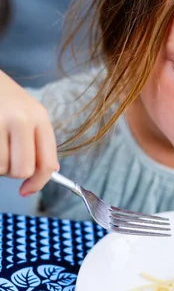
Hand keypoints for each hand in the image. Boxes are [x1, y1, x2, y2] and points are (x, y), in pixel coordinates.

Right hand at [0, 71, 58, 195]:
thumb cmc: (4, 99)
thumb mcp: (29, 114)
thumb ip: (41, 142)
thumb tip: (51, 170)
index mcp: (40, 117)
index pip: (47, 163)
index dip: (38, 183)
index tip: (26, 190)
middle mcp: (22, 119)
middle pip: (23, 170)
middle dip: (12, 173)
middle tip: (5, 158)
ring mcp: (0, 121)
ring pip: (2, 168)